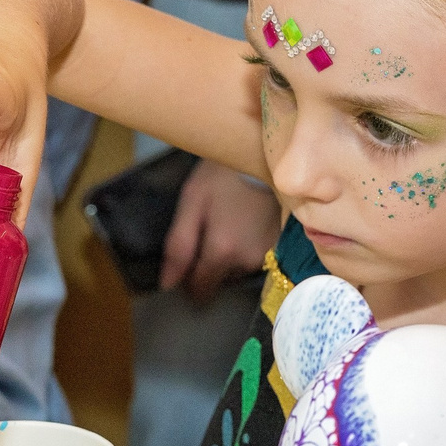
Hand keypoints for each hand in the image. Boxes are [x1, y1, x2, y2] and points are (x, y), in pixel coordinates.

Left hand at [162, 158, 280, 300]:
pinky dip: (242, 248)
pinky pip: (251, 259)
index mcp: (222, 252)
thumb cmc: (221, 177)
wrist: (262, 156)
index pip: (200, 290)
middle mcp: (247, 262)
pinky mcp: (277, 247)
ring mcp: (265, 256)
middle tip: (205, 231)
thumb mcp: (191, 204)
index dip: (187, 280)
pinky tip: (240, 225)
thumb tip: (167, 284)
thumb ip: (178, 247)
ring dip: (226, 256)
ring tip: (225, 224)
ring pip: (235, 270)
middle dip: (207, 264)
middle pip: (218, 280)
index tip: (185, 260)